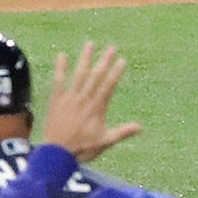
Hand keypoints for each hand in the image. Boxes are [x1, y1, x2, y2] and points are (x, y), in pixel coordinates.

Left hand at [42, 43, 143, 162]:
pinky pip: (58, 81)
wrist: (57, 153)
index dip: (116, 72)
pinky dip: (60, 68)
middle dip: (104, 61)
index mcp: (97, 108)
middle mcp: (84, 99)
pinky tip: (61, 55)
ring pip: (79, 74)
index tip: (123, 60)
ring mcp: (69, 98)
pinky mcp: (56, 100)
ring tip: (90, 44)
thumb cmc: (82, 149)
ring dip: (85, 58)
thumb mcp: (105, 142)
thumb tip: (141, 127)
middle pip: (96, 76)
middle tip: (111, 47)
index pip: (109, 85)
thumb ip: (123, 132)